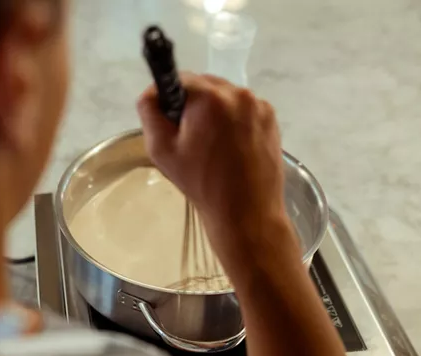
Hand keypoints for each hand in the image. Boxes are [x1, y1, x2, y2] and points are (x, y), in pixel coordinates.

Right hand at [136, 73, 297, 273]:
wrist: (246, 212)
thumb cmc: (201, 183)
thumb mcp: (162, 150)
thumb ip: (150, 112)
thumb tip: (151, 93)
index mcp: (210, 98)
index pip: (180, 79)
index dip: (170, 99)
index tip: (171, 123)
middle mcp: (239, 93)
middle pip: (205, 85)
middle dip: (194, 105)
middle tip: (190, 138)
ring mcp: (259, 105)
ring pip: (225, 97)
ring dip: (215, 112)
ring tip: (213, 146)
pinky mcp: (271, 119)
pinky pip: (244, 109)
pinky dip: (234, 121)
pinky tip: (231, 147)